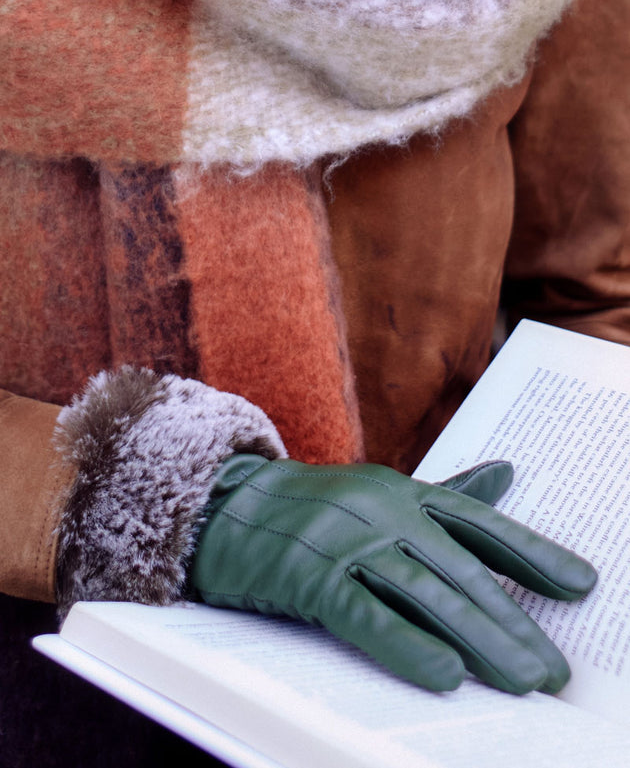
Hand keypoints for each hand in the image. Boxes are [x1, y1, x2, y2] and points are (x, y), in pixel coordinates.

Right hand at [191, 456, 596, 694]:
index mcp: (401, 490)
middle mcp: (380, 508)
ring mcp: (344, 538)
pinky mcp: (307, 573)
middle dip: (511, 622)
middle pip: (459, 570)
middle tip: (553, 672)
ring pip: (423, 594)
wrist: (224, 505)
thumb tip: (508, 473)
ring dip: (477, 641)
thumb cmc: (312, 509)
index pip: (478, 522)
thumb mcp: (380, 495)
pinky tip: (444, 675)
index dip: (532, 554)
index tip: (580, 586)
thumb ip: (445, 495)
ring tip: (519, 682)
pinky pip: (364, 614)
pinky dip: (405, 644)